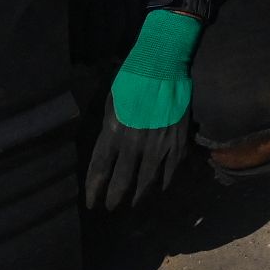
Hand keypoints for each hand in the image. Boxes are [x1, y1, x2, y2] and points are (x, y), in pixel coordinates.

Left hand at [85, 8, 198, 211]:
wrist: (164, 62)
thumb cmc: (132, 79)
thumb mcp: (111, 103)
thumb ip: (109, 130)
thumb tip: (107, 151)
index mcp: (113, 132)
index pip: (99, 170)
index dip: (94, 190)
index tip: (91, 203)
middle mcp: (134, 143)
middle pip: (122, 182)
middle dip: (114, 198)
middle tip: (110, 207)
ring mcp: (158, 144)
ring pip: (147, 181)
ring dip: (138, 196)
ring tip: (133, 204)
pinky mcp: (178, 141)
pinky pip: (171, 171)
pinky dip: (164, 183)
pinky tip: (159, 188)